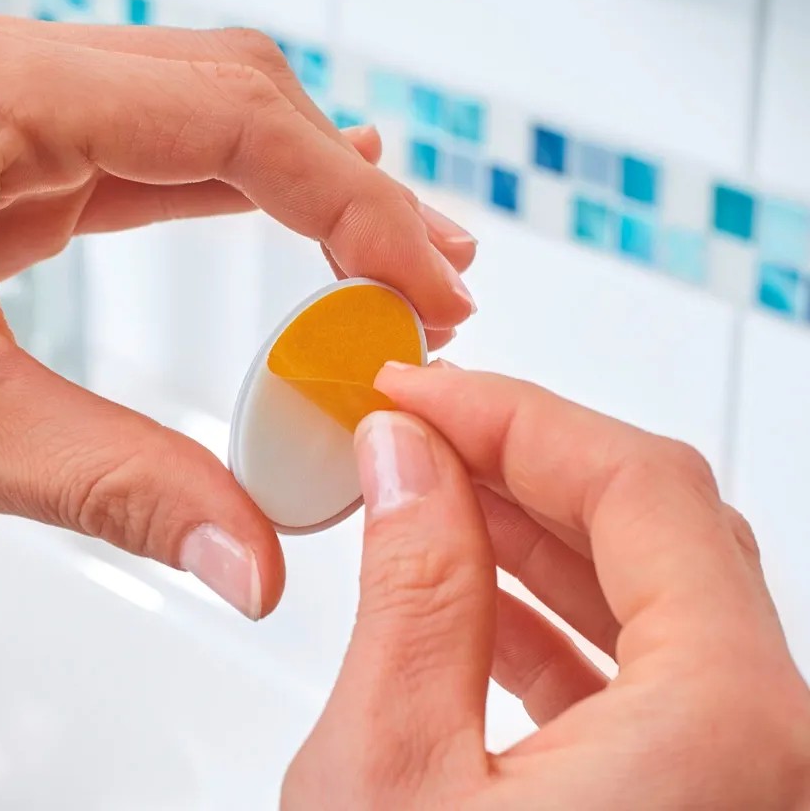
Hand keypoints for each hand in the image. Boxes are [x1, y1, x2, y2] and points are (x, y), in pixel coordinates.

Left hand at [0, 11, 475, 618]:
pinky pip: (164, 155)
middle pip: (238, 96)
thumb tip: (253, 557)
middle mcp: (10, 80)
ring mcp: (15, 113)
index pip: (234, 123)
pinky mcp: (17, 161)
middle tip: (432, 277)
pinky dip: (250, 190)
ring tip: (395, 251)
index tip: (423, 284)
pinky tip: (307, 215)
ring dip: (314, 181)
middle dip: (351, 188)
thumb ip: (116, 486)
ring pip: (210, 115)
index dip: (351, 206)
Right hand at [283, 365, 809, 807]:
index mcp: (726, 731)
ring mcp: (745, 780)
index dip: (514, 415)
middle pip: (659, 526)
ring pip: (654, 596)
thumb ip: (411, 590)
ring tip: (429, 495)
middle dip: (522, 462)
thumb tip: (405, 457)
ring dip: (533, 534)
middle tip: (420, 428)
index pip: (641, 486)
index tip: (422, 391)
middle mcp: (771, 753)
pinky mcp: (702, 803)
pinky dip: (554, 619)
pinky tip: (468, 595)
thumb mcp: (388, 777)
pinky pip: (647, 675)